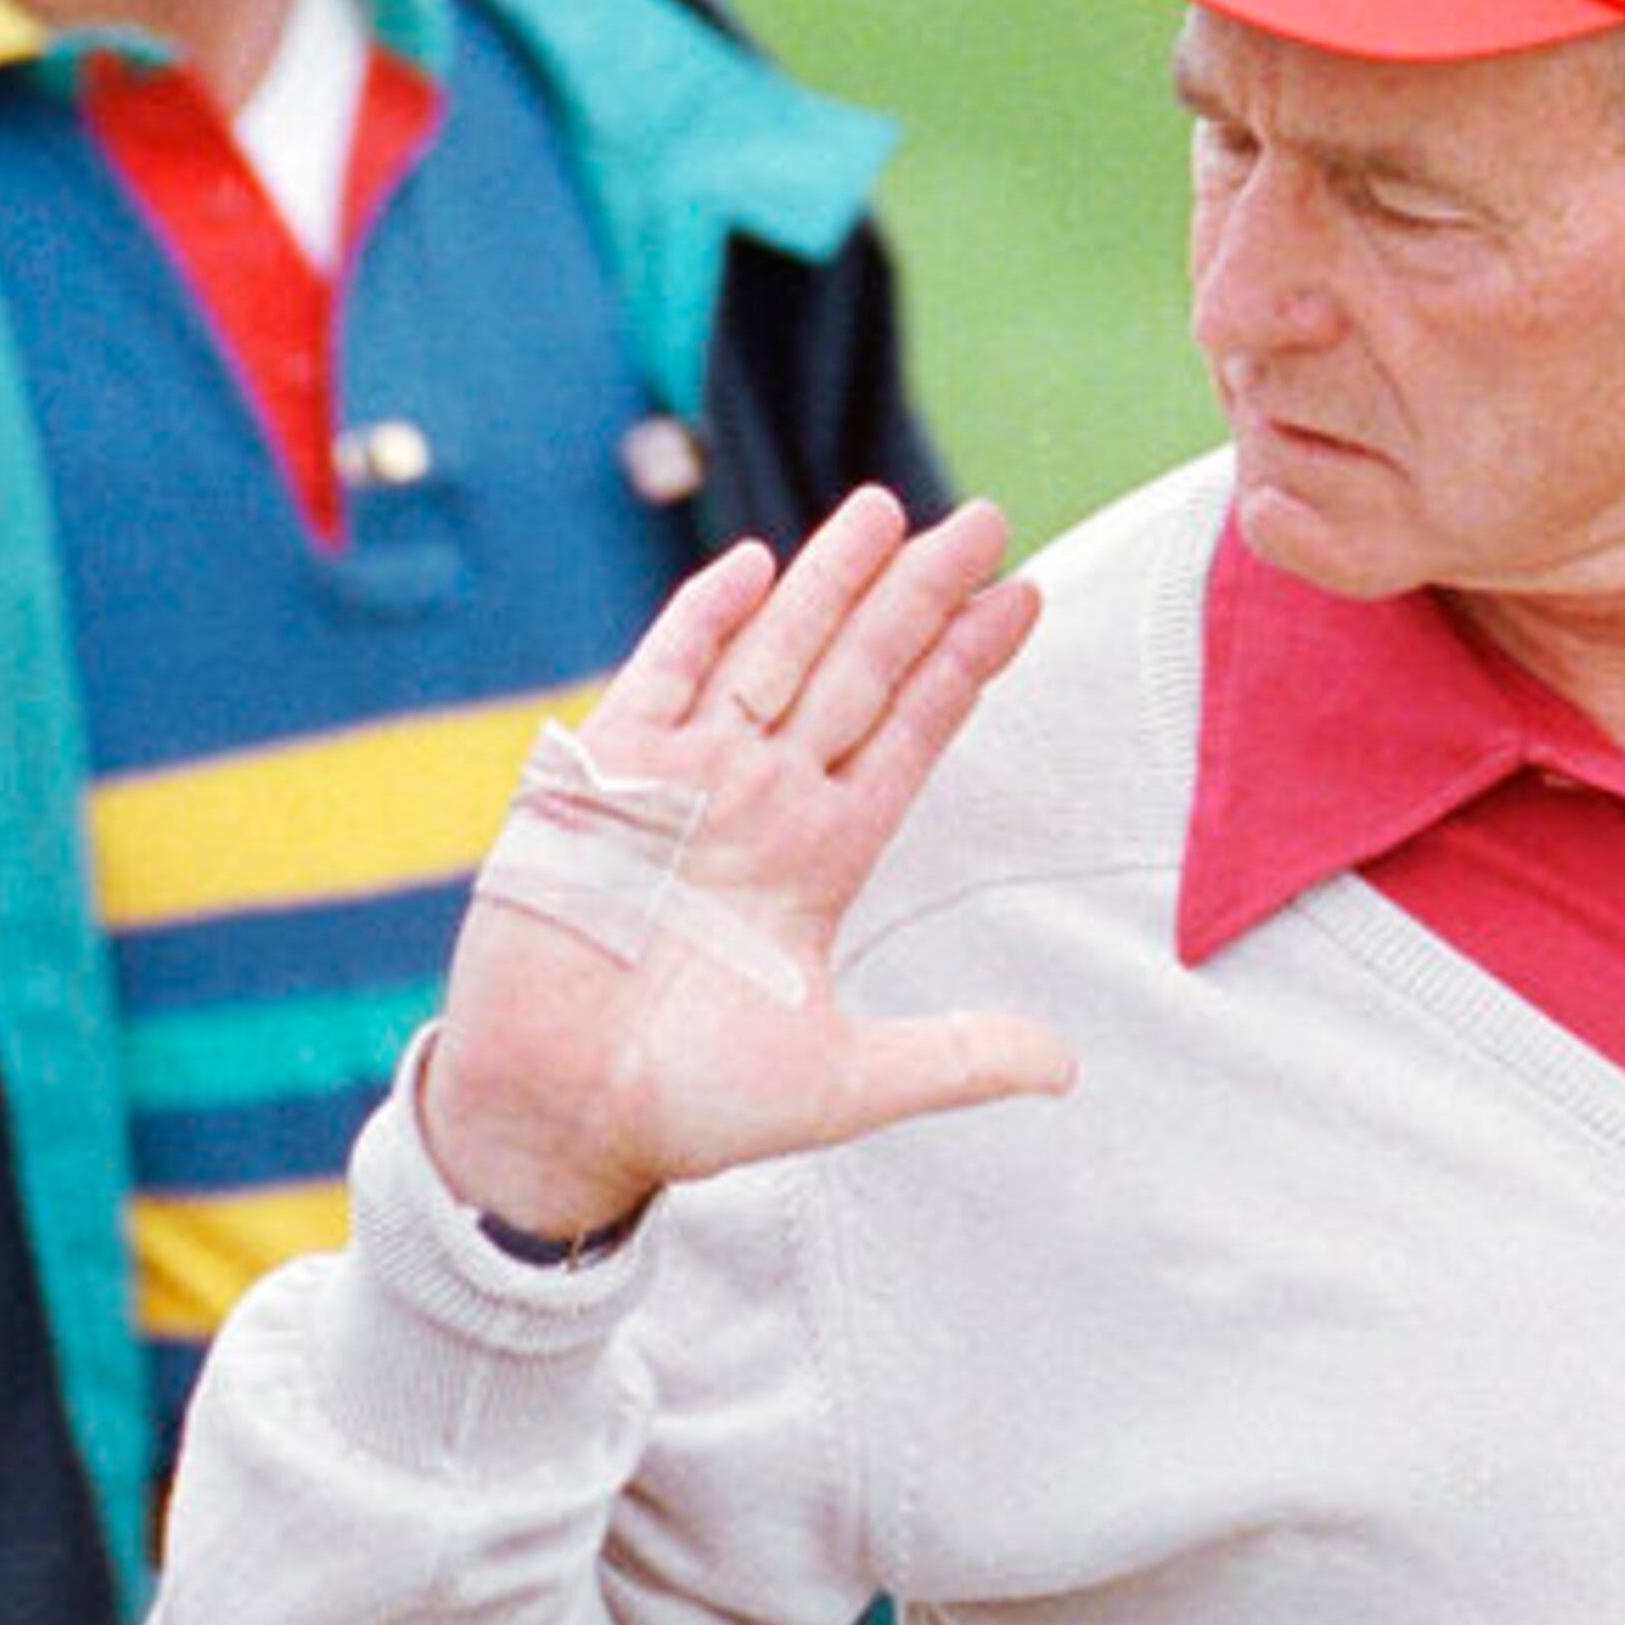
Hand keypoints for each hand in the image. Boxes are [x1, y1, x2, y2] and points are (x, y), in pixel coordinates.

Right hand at [423, 487, 1076, 1243]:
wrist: (559, 1112)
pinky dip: (704, 622)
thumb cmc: (689, 1104)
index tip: (1023, 599)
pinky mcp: (603, 781)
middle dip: (921, 596)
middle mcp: (762, 804)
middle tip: (984, 521)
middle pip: (859, 673)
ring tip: (888, 511)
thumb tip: (1065, 1067)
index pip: (911, 735)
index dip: (966, 667)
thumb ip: (955, 1060)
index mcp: (821, 858)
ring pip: (774, 654)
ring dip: (829, 584)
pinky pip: (663, 677)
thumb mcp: (845, 1082)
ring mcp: (684, 783)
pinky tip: (752, 564)